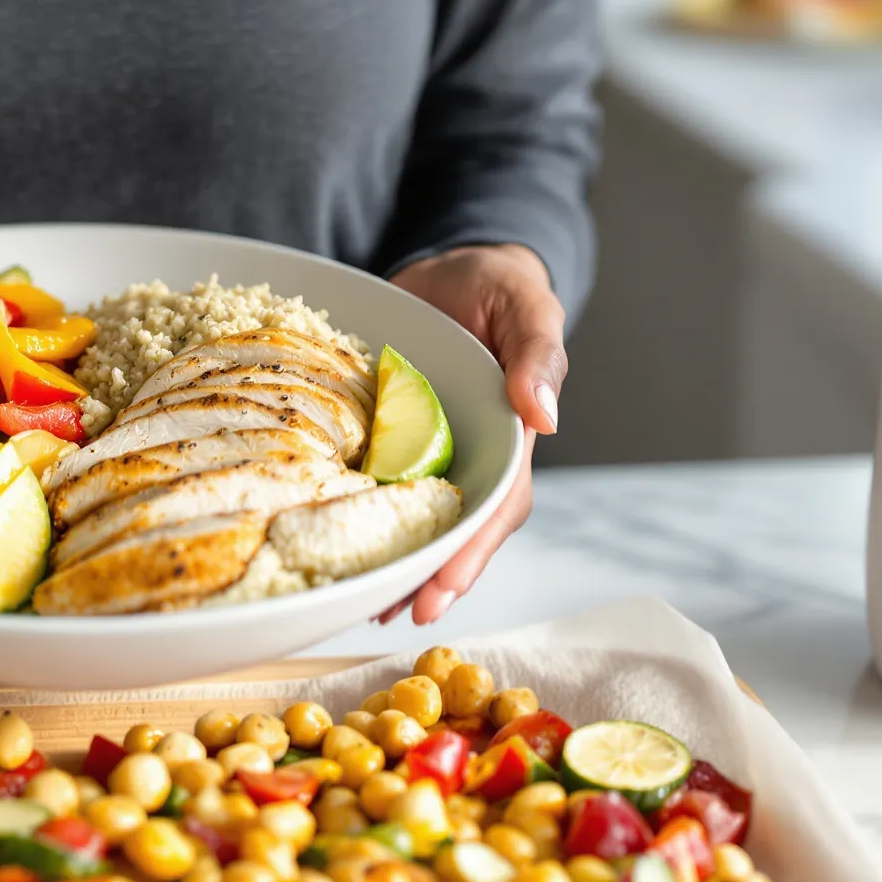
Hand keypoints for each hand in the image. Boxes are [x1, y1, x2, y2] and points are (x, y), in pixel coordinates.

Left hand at [380, 243, 566, 625]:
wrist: (449, 269)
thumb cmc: (498, 286)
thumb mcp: (525, 306)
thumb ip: (538, 355)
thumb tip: (544, 419)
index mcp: (512, 435)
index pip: (497, 503)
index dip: (471, 548)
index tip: (443, 585)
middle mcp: (473, 453)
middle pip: (457, 526)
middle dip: (431, 574)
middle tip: (396, 612)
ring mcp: (431, 448)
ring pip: (419, 516)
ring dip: (398, 560)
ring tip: (366, 601)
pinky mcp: (393, 435)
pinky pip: (381, 483)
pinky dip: (364, 516)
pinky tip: (337, 546)